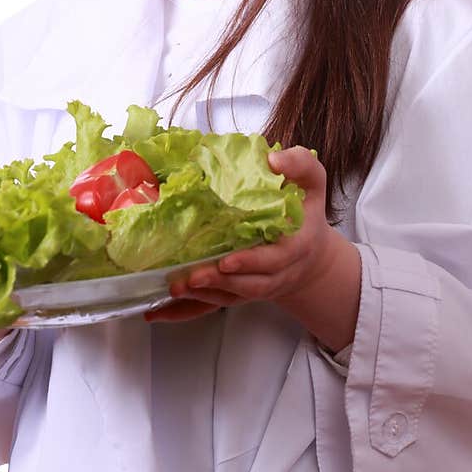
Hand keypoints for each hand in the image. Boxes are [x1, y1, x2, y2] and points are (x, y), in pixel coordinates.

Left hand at [144, 145, 337, 324]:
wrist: (311, 256)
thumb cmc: (306, 213)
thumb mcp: (312, 183)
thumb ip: (299, 165)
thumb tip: (273, 159)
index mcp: (294, 247)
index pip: (274, 260)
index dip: (250, 262)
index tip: (227, 260)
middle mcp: (276, 274)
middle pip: (248, 286)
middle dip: (218, 282)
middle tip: (190, 277)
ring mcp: (257, 288)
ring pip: (230, 298)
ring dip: (202, 295)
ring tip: (175, 286)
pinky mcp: (239, 295)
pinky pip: (213, 307)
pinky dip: (186, 311)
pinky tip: (159, 312)